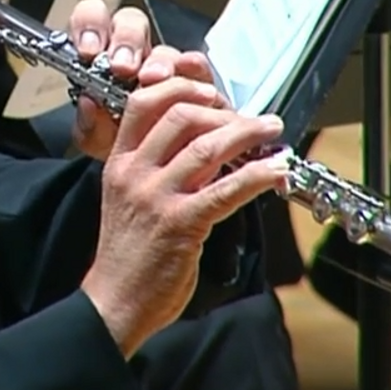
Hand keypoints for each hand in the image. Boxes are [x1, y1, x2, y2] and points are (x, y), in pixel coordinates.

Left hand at [67, 0, 219, 159]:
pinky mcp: (196, 79)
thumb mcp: (99, 140)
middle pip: (130, 23)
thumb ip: (89, 125)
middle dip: (126, 39)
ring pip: (162, 46)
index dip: (89, 25)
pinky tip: (188, 73)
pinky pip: (197, 64)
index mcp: (101, 59)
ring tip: (153, 79)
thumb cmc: (124, 146)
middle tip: (123, 66)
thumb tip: (89, 103)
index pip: (92, 20)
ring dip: (158, 60)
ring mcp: (166, 65)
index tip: (88, 50)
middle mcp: (134, 54)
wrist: (158, 170)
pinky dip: (193, 67)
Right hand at [80, 78, 286, 357]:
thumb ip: (156, 170)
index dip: (182, 88)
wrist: (114, 301)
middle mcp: (134, 174)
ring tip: (272, 131)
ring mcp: (156, 198)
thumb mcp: (128, 200)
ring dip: (248, 134)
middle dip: (224, 111)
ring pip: (207, 147)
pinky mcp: (180, 224)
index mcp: (119, 164)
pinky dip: (257, 175)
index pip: (144, 104)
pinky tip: (276, 171)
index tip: (211, 94)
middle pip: (181, 116)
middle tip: (251, 118)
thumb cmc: (126, 255)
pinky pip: (226, 190)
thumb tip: (205, 149)